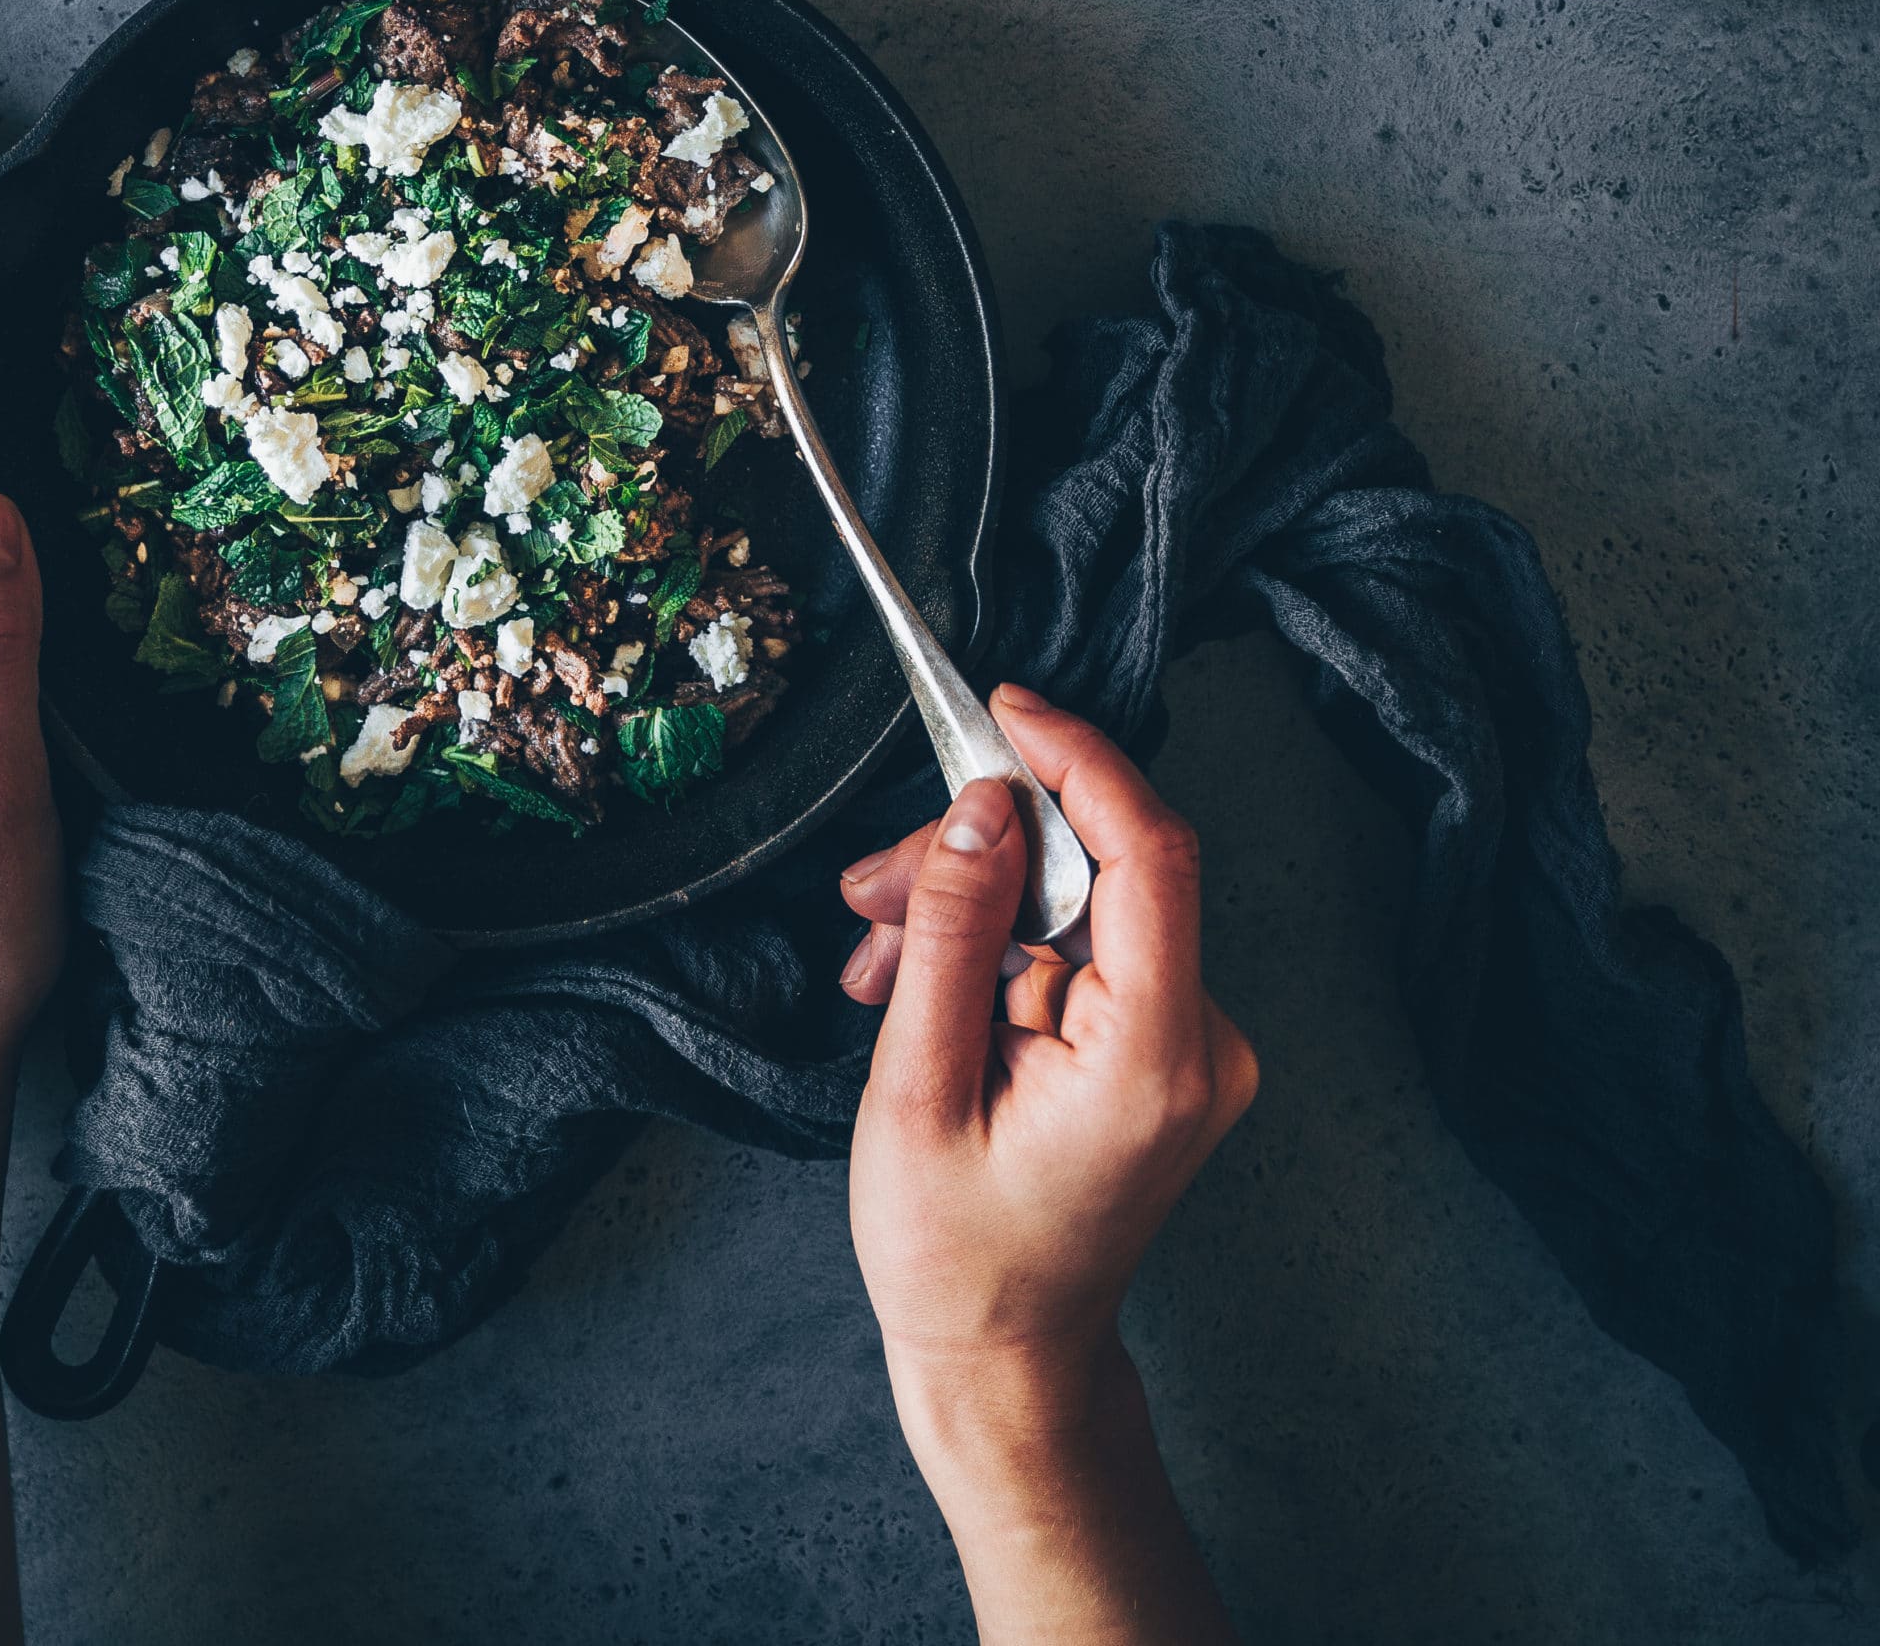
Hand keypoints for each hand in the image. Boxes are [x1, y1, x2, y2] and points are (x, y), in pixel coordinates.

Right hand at [842, 684, 1254, 1643]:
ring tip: (875, 953)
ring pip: (1079, 905)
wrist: (1004, 1360)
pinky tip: (920, 983)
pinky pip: (1081, 949)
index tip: (1007, 711)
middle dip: (979, 852)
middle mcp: (1202, 1042)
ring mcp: (1191, 1047)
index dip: (1080, 761)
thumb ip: (949, 935)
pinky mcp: (1163, 1048)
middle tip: (871, 885)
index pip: (1150, 854)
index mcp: (1156, 1058)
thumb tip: (976, 806)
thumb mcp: (917, 1089)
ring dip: (972, 904)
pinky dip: (998, 946)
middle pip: (1100, 872)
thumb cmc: (954, 1256)